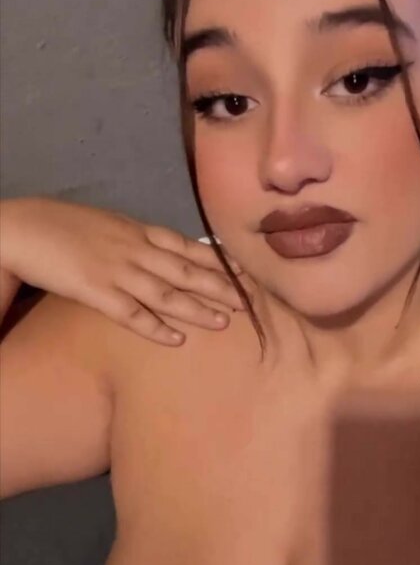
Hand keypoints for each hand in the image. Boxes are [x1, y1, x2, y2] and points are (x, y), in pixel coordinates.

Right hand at [0, 197, 247, 344]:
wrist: (22, 229)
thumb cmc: (62, 225)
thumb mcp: (107, 224)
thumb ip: (136, 238)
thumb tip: (160, 250)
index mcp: (138, 230)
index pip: (188, 246)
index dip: (219, 261)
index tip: (245, 272)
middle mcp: (134, 249)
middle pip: (187, 270)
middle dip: (221, 287)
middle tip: (251, 302)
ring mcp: (116, 270)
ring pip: (167, 293)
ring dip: (198, 308)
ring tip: (224, 323)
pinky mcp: (95, 291)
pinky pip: (131, 313)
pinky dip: (155, 327)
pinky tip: (177, 339)